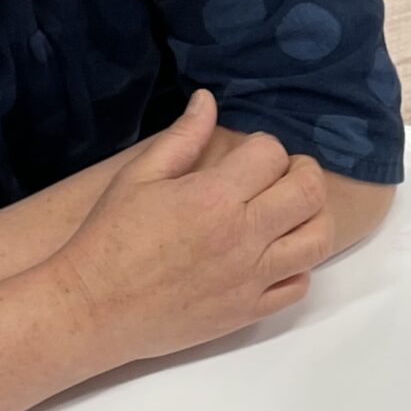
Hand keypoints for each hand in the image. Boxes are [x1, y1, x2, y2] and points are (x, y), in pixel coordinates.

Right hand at [51, 91, 330, 365]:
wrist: (92, 309)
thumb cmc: (110, 238)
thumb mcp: (139, 177)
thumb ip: (182, 137)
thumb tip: (208, 99)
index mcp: (213, 196)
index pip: (272, 153)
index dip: (263, 147)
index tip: (249, 156)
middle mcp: (242, 235)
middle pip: (309, 192)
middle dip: (304, 173)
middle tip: (285, 175)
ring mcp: (250, 277)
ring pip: (318, 239)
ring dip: (312, 217)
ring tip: (290, 212)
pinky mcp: (248, 311)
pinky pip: (298, 285)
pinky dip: (297, 267)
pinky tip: (275, 256)